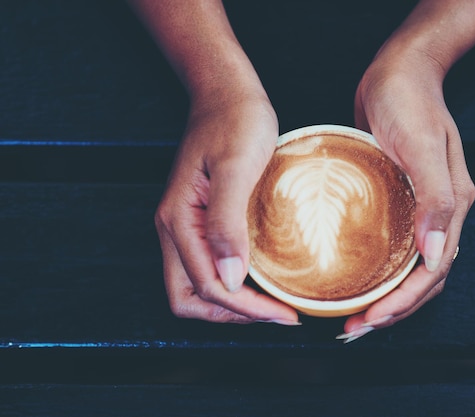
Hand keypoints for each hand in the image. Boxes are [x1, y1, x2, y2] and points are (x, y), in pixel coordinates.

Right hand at [154, 96, 299, 324]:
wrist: (226, 92)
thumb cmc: (236, 120)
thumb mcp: (237, 167)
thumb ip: (227, 222)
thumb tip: (230, 278)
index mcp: (178, 218)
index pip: (207, 285)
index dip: (246, 308)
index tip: (285, 314)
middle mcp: (173, 228)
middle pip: (189, 297)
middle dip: (231, 315)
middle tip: (276, 314)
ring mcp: (183, 225)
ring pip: (195, 287)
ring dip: (231, 304)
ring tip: (272, 304)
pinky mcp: (198, 220)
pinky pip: (207, 266)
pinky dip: (232, 283)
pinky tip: (262, 280)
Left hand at [339, 47, 474, 340]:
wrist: (398, 70)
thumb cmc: (408, 101)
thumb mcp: (420, 146)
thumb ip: (434, 199)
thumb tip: (434, 257)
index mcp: (453, 205)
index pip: (433, 271)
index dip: (405, 302)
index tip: (372, 320)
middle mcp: (440, 213)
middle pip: (422, 278)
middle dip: (393, 309)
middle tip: (356, 330)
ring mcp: (421, 208)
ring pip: (408, 268)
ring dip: (386, 297)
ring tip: (355, 317)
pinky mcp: (400, 200)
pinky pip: (393, 246)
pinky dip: (378, 271)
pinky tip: (355, 279)